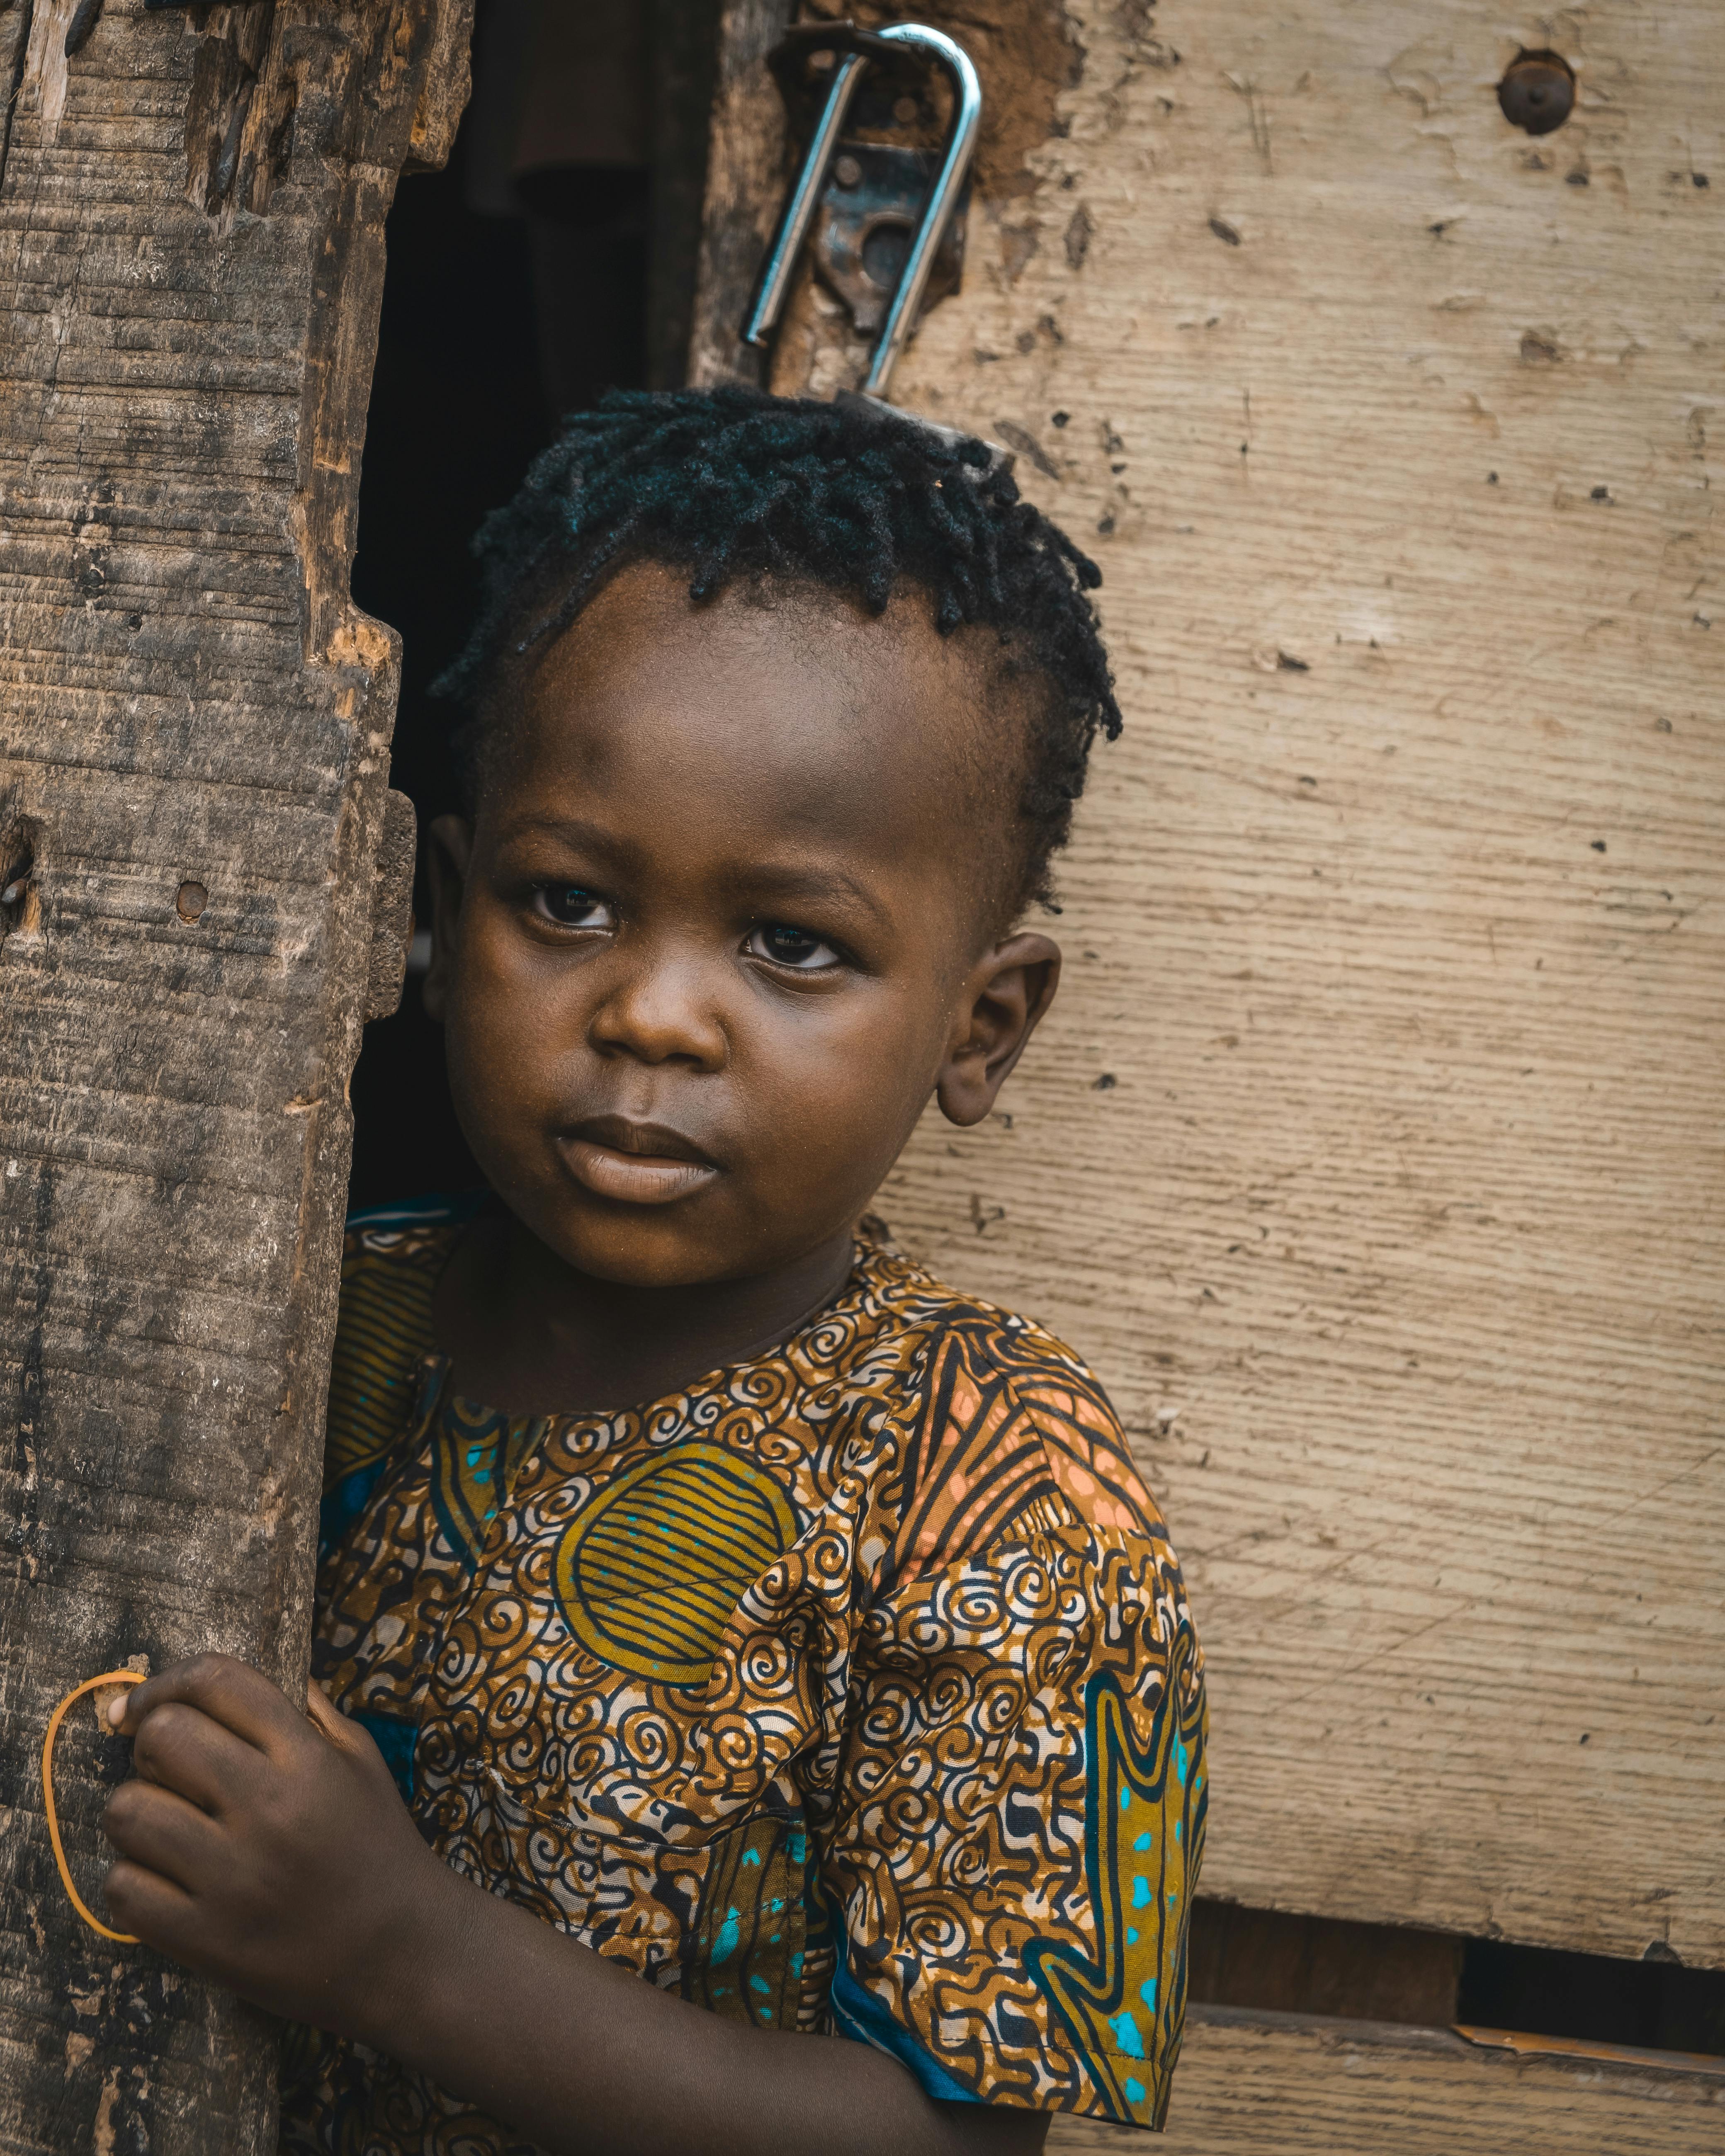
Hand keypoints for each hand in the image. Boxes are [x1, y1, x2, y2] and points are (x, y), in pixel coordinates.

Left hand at [102, 1654, 449, 2037]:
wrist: (401, 1951)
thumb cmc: (376, 1846)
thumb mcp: (359, 1761)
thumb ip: (306, 1711)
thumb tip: (231, 1679)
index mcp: (307, 1757)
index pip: (217, 1682)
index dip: (165, 1682)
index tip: (142, 1706)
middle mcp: (270, 1807)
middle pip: (163, 1736)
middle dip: (150, 1746)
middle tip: (169, 1773)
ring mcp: (234, 1876)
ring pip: (128, 1810)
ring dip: (138, 1814)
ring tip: (169, 1830)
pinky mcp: (206, 1939)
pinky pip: (123, 1888)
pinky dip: (134, 1881)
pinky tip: (166, 1883)